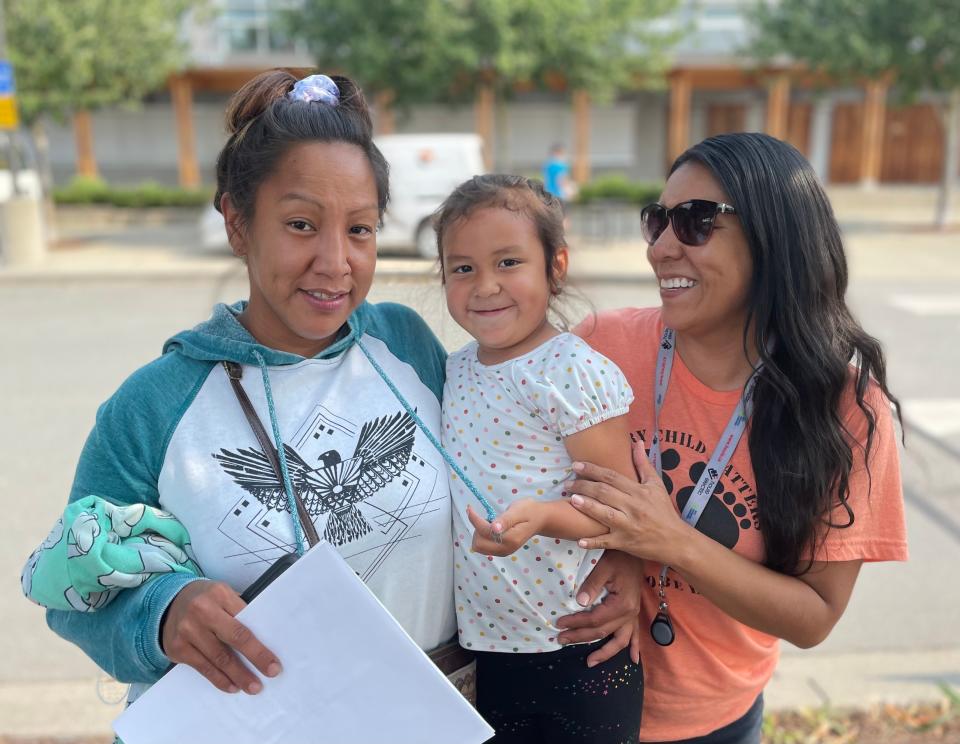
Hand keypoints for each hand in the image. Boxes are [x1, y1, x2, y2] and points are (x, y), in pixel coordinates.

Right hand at [160, 580, 281, 693]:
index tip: (275, 662)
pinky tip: (232, 686)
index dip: (261, 645)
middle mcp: (201, 611)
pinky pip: (202, 668)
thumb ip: (239, 613)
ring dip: (238, 675)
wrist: (168, 603)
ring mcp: (187, 631)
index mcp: (219, 594)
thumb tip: (264, 640)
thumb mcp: (223, 596)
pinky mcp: (177, 648)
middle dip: (255, 659)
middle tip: (270, 674)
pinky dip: (219, 679)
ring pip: (218, 658)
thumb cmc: (207, 601)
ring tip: (253, 687)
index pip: (245, 622)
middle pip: (234, 639)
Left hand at [466, 501, 542, 556]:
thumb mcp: (518, 510)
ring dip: (479, 534)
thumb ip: (505, 520)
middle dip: (477, 529)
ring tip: (489, 522)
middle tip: (484, 517)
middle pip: (478, 544)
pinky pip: (484, 548)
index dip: (474, 519)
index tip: (470, 508)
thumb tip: (493, 528)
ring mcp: (504, 552)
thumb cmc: (529, 511)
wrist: (540, 519)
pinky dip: (482, 537)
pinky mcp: (502, 551)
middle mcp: (506, 549)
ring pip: (479, 548)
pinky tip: (490, 528)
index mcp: (510, 538)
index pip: (484, 531)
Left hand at [555, 550, 644, 665]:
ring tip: (590, 662)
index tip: (559, 623)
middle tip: (561, 640)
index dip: (576, 623)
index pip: (595, 619)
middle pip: (602, 632)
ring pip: (620, 640)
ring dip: (605, 653)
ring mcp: (633, 615)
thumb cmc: (618, 557)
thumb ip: (592, 585)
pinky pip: (635, 635)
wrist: (634, 551)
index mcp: (621, 604)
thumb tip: (579, 603)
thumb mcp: (604, 566)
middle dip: (580, 637)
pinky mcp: (633, 613)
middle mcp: (629, 613)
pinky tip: (633, 660)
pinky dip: (634, 648)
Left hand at [568, 445, 689, 564]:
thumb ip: (643, 463)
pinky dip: (593, 542)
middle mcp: (633, 507)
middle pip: (604, 493)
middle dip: (584, 486)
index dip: (593, 469)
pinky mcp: (625, 543)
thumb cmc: (664, 511)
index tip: (576, 465)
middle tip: (567, 483)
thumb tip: (637, 442)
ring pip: (604, 514)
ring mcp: (628, 526)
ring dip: (587, 507)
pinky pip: (606, 542)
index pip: (612, 477)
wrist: (676, 540)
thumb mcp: (656, 485)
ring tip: (571, 500)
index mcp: (639, 491)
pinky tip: (580, 541)